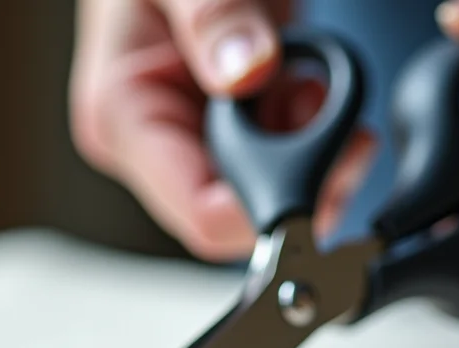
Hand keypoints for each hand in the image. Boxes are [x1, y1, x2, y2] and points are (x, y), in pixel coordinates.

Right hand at [69, 0, 377, 259]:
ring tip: (312, 82)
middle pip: (243, 214)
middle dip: (304, 172)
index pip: (203, 216)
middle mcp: (153, 147)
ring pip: (269, 193)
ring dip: (313, 150)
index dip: (274, 207)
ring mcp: (189, 144)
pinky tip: (305, 86)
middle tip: (336, 110)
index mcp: (122, 118)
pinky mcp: (225, 135)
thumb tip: (249, 71)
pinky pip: (281, 163)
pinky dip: (313, 132)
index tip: (331, 161)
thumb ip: (212, 15)